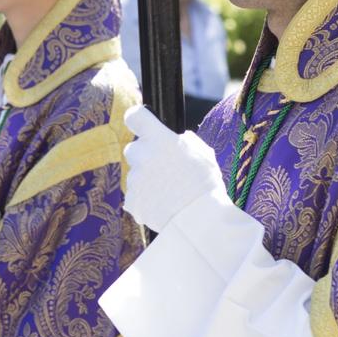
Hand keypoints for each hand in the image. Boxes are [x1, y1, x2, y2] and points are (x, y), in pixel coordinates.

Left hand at [122, 105, 225, 230]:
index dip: (137, 119)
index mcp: (159, 139)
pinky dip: (144, 200)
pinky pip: (135, 196)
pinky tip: (162, 205)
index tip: (139, 123)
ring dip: (146, 180)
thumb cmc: (206, 185)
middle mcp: (142, 155)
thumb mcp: (203, 154)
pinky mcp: (131, 200)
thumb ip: (185, 142)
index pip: (135, 116)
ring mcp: (134, 179)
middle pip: (133, 149)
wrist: (200, 220)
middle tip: (163, 169)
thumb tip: (178, 139)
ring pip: (135, 174)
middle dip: (145, 156)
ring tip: (168, 193)